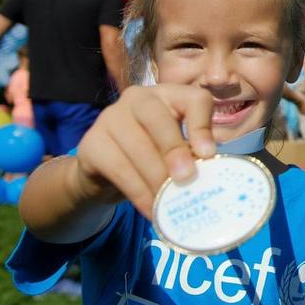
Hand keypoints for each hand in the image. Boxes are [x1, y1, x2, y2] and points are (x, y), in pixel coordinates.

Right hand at [71, 84, 217, 217]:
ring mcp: (110, 117)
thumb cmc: (152, 159)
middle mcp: (138, 98)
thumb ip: (193, 155)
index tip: (209, 154)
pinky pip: (118, 167)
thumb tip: (214, 175)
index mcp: (169, 96)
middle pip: (158, 117)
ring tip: (170, 202)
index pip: (193, 98)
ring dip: (156, 178)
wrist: (105, 175)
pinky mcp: (90, 143)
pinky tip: (151, 208)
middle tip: (186, 177)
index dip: (202, 124)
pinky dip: (138, 191)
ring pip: (137, 145)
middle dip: (174, 148)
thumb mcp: (176, 153)